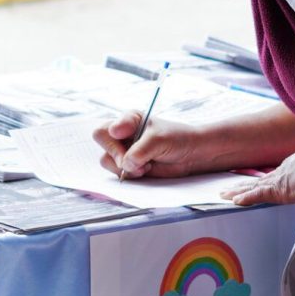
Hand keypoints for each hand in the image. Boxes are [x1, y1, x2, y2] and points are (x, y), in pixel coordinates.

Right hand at [93, 110, 224, 179]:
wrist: (192, 155)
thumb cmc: (178, 140)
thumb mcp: (158, 141)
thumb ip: (139, 151)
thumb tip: (125, 164)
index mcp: (129, 120)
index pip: (107, 127)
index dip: (112, 134)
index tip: (123, 137)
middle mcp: (123, 135)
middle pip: (101, 142)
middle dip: (115, 154)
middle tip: (131, 161)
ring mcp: (124, 151)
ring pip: (107, 160)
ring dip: (124, 167)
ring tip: (145, 167)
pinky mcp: (129, 167)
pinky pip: (117, 173)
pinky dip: (129, 175)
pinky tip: (146, 171)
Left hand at [219, 146, 294, 205]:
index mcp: (292, 170)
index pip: (272, 178)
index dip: (260, 182)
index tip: (252, 183)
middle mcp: (282, 173)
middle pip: (257, 182)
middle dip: (242, 186)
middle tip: (228, 188)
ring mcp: (278, 181)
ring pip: (252, 188)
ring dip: (237, 192)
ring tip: (223, 195)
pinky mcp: (278, 189)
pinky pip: (256, 195)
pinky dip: (245, 198)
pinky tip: (234, 201)